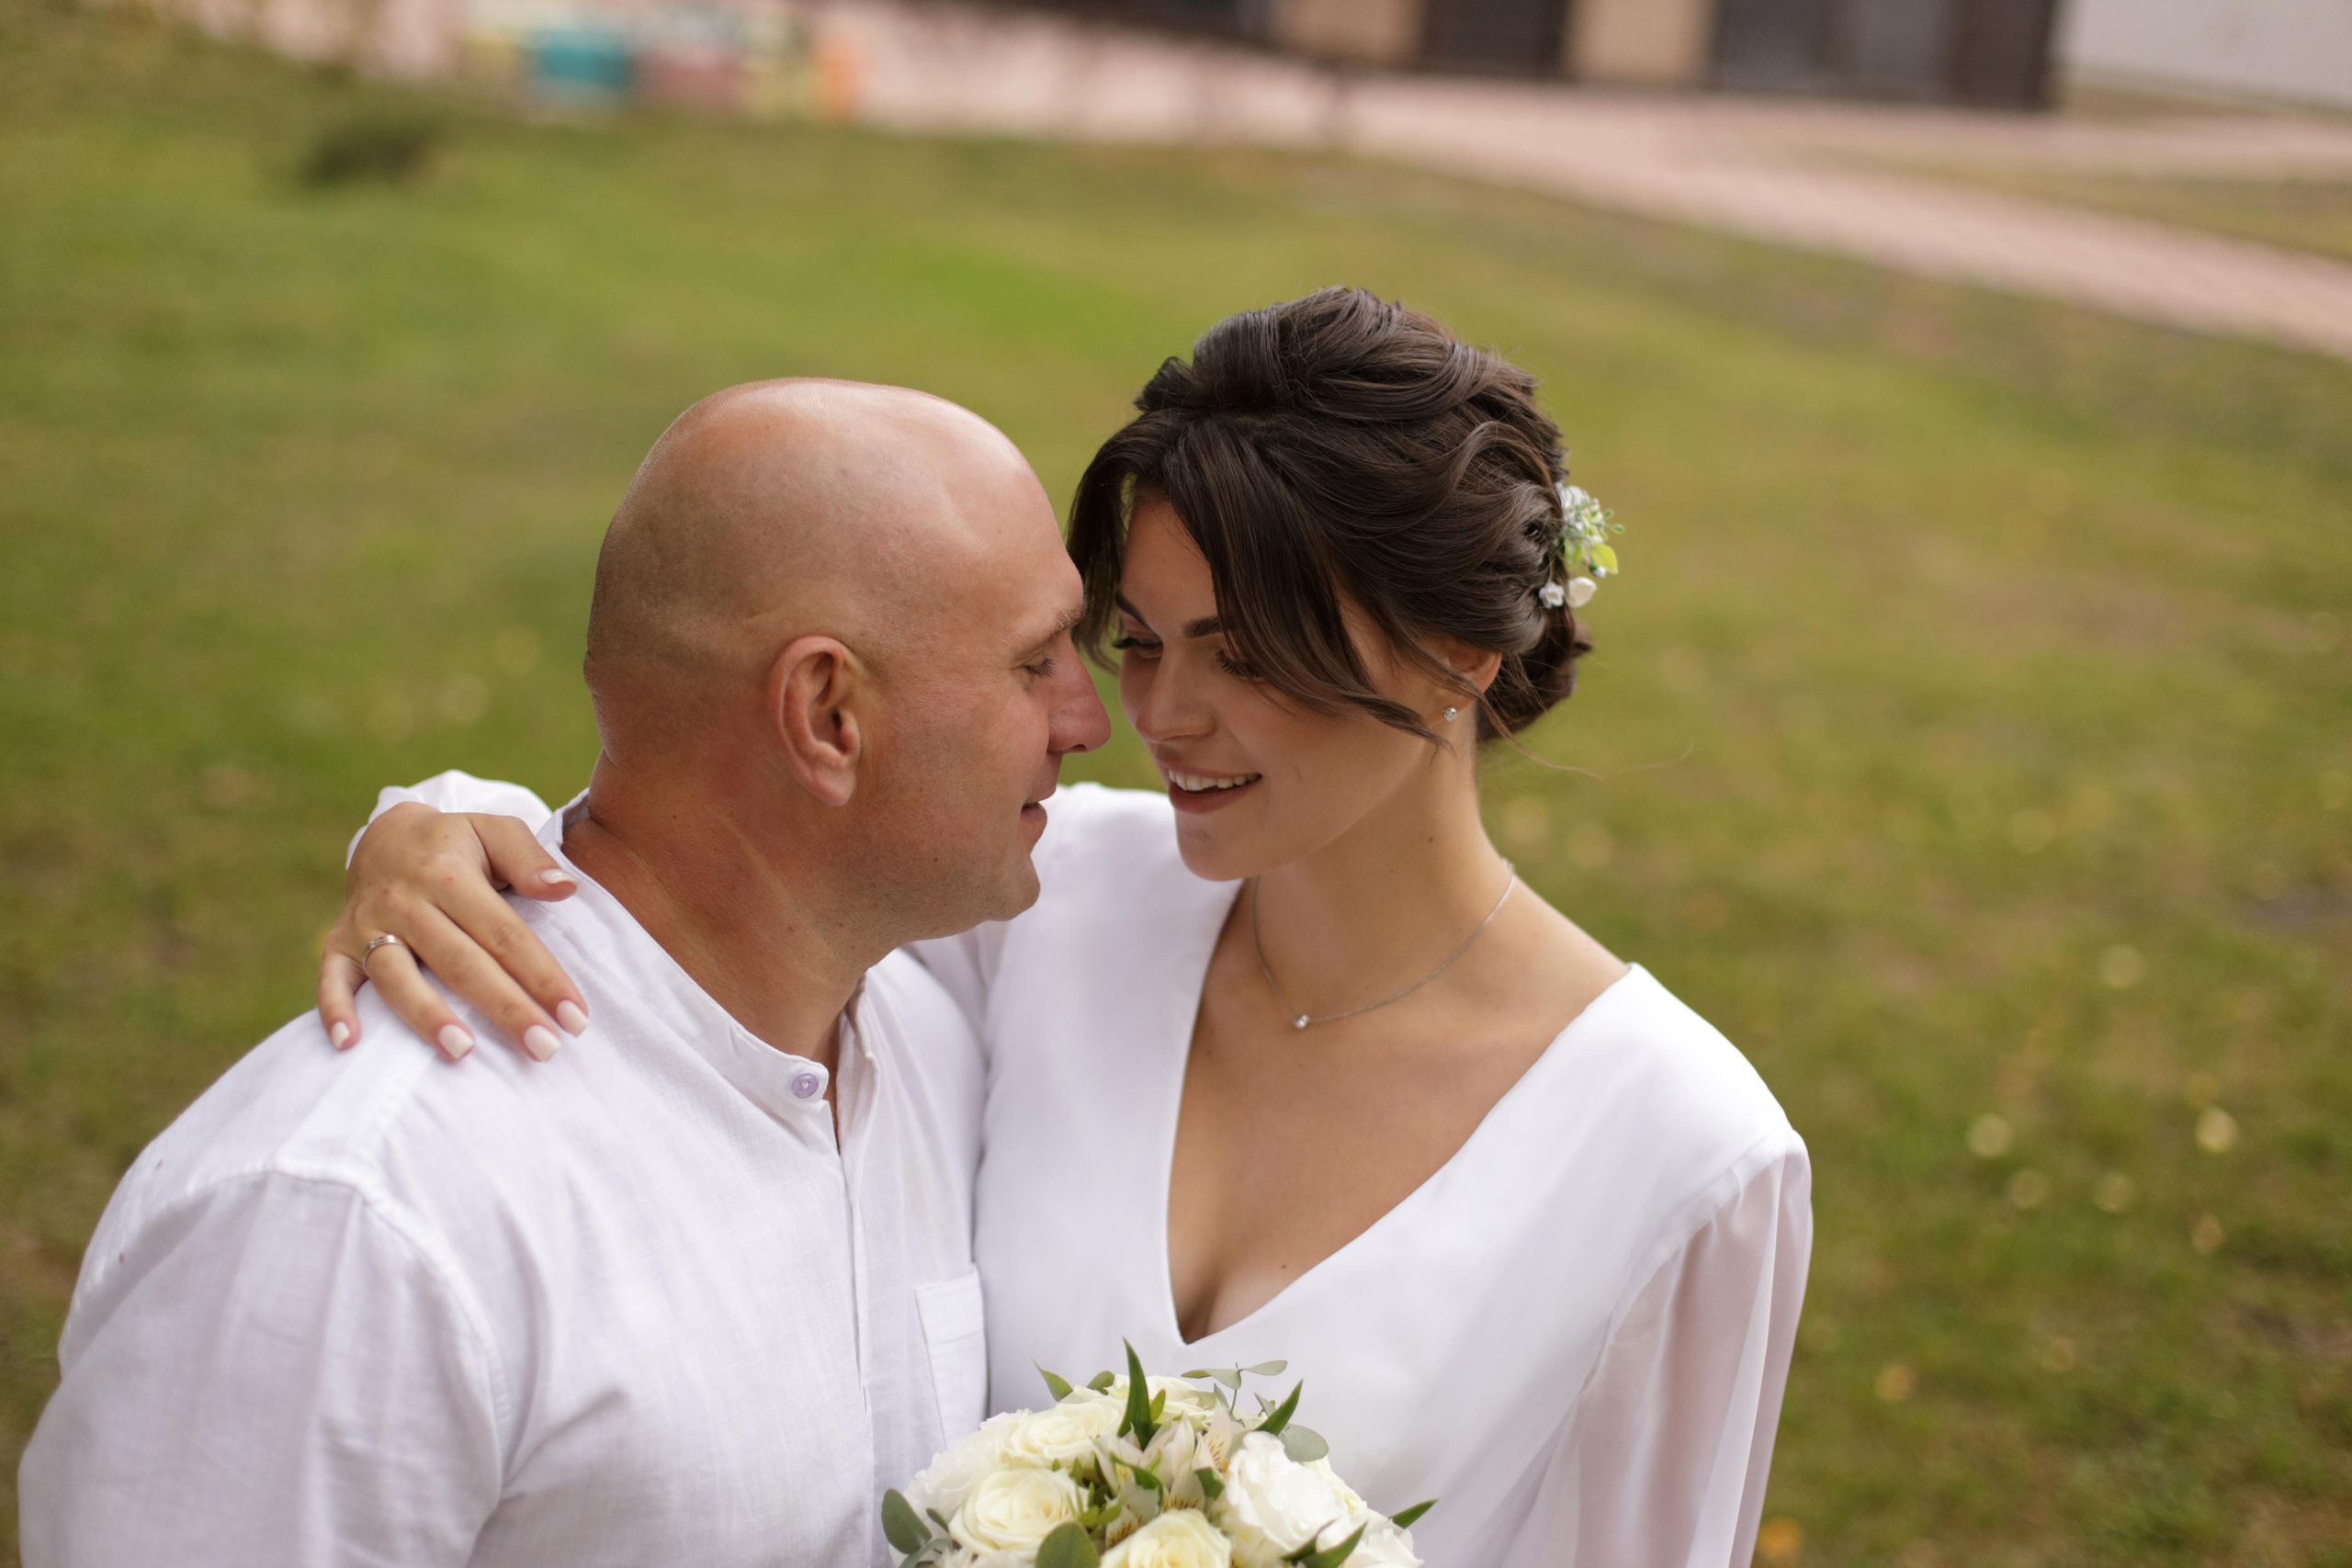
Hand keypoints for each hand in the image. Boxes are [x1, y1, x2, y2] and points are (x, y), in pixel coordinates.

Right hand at [317, 804, 589, 1060]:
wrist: (386, 835)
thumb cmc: (456, 843)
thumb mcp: (494, 831)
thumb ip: (529, 858)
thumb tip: (564, 888)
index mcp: (449, 873)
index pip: (504, 933)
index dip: (542, 976)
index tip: (576, 1016)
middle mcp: (405, 901)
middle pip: (460, 963)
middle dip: (504, 1009)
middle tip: (544, 1049)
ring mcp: (366, 924)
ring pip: (396, 976)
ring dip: (426, 1016)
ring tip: (463, 1052)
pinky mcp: (336, 943)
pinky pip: (330, 979)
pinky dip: (335, 1010)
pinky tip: (349, 1044)